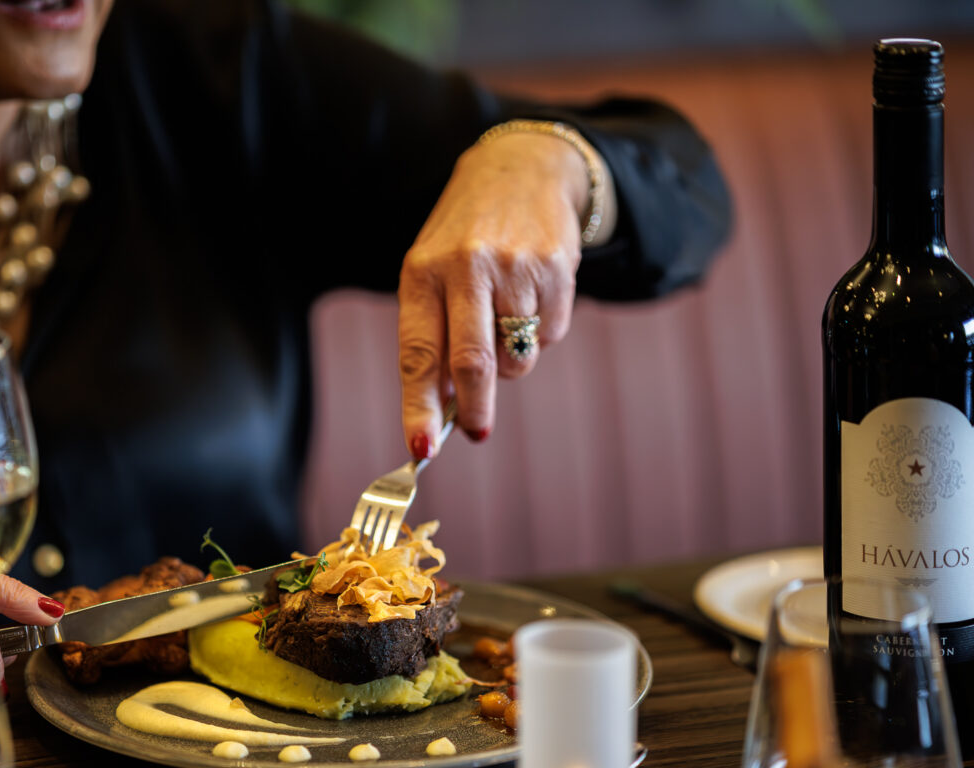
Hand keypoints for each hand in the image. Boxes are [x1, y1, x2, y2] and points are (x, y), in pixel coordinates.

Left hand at [398, 130, 612, 456]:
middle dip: (475, 411)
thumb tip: (443, 407)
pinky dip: (540, 334)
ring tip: (505, 321)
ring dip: (511, 362)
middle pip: (473, 364)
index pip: (418, 353)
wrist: (522, 168)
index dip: (419, 408)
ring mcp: (514, 267)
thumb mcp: (433, 272)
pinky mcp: (556, 268)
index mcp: (422, 272)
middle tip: (476, 430)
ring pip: (516, 358)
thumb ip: (435, 333)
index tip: (421, 450)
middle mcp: (466, 268)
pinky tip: (532, 295)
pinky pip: (550, 335)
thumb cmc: (465, 237)